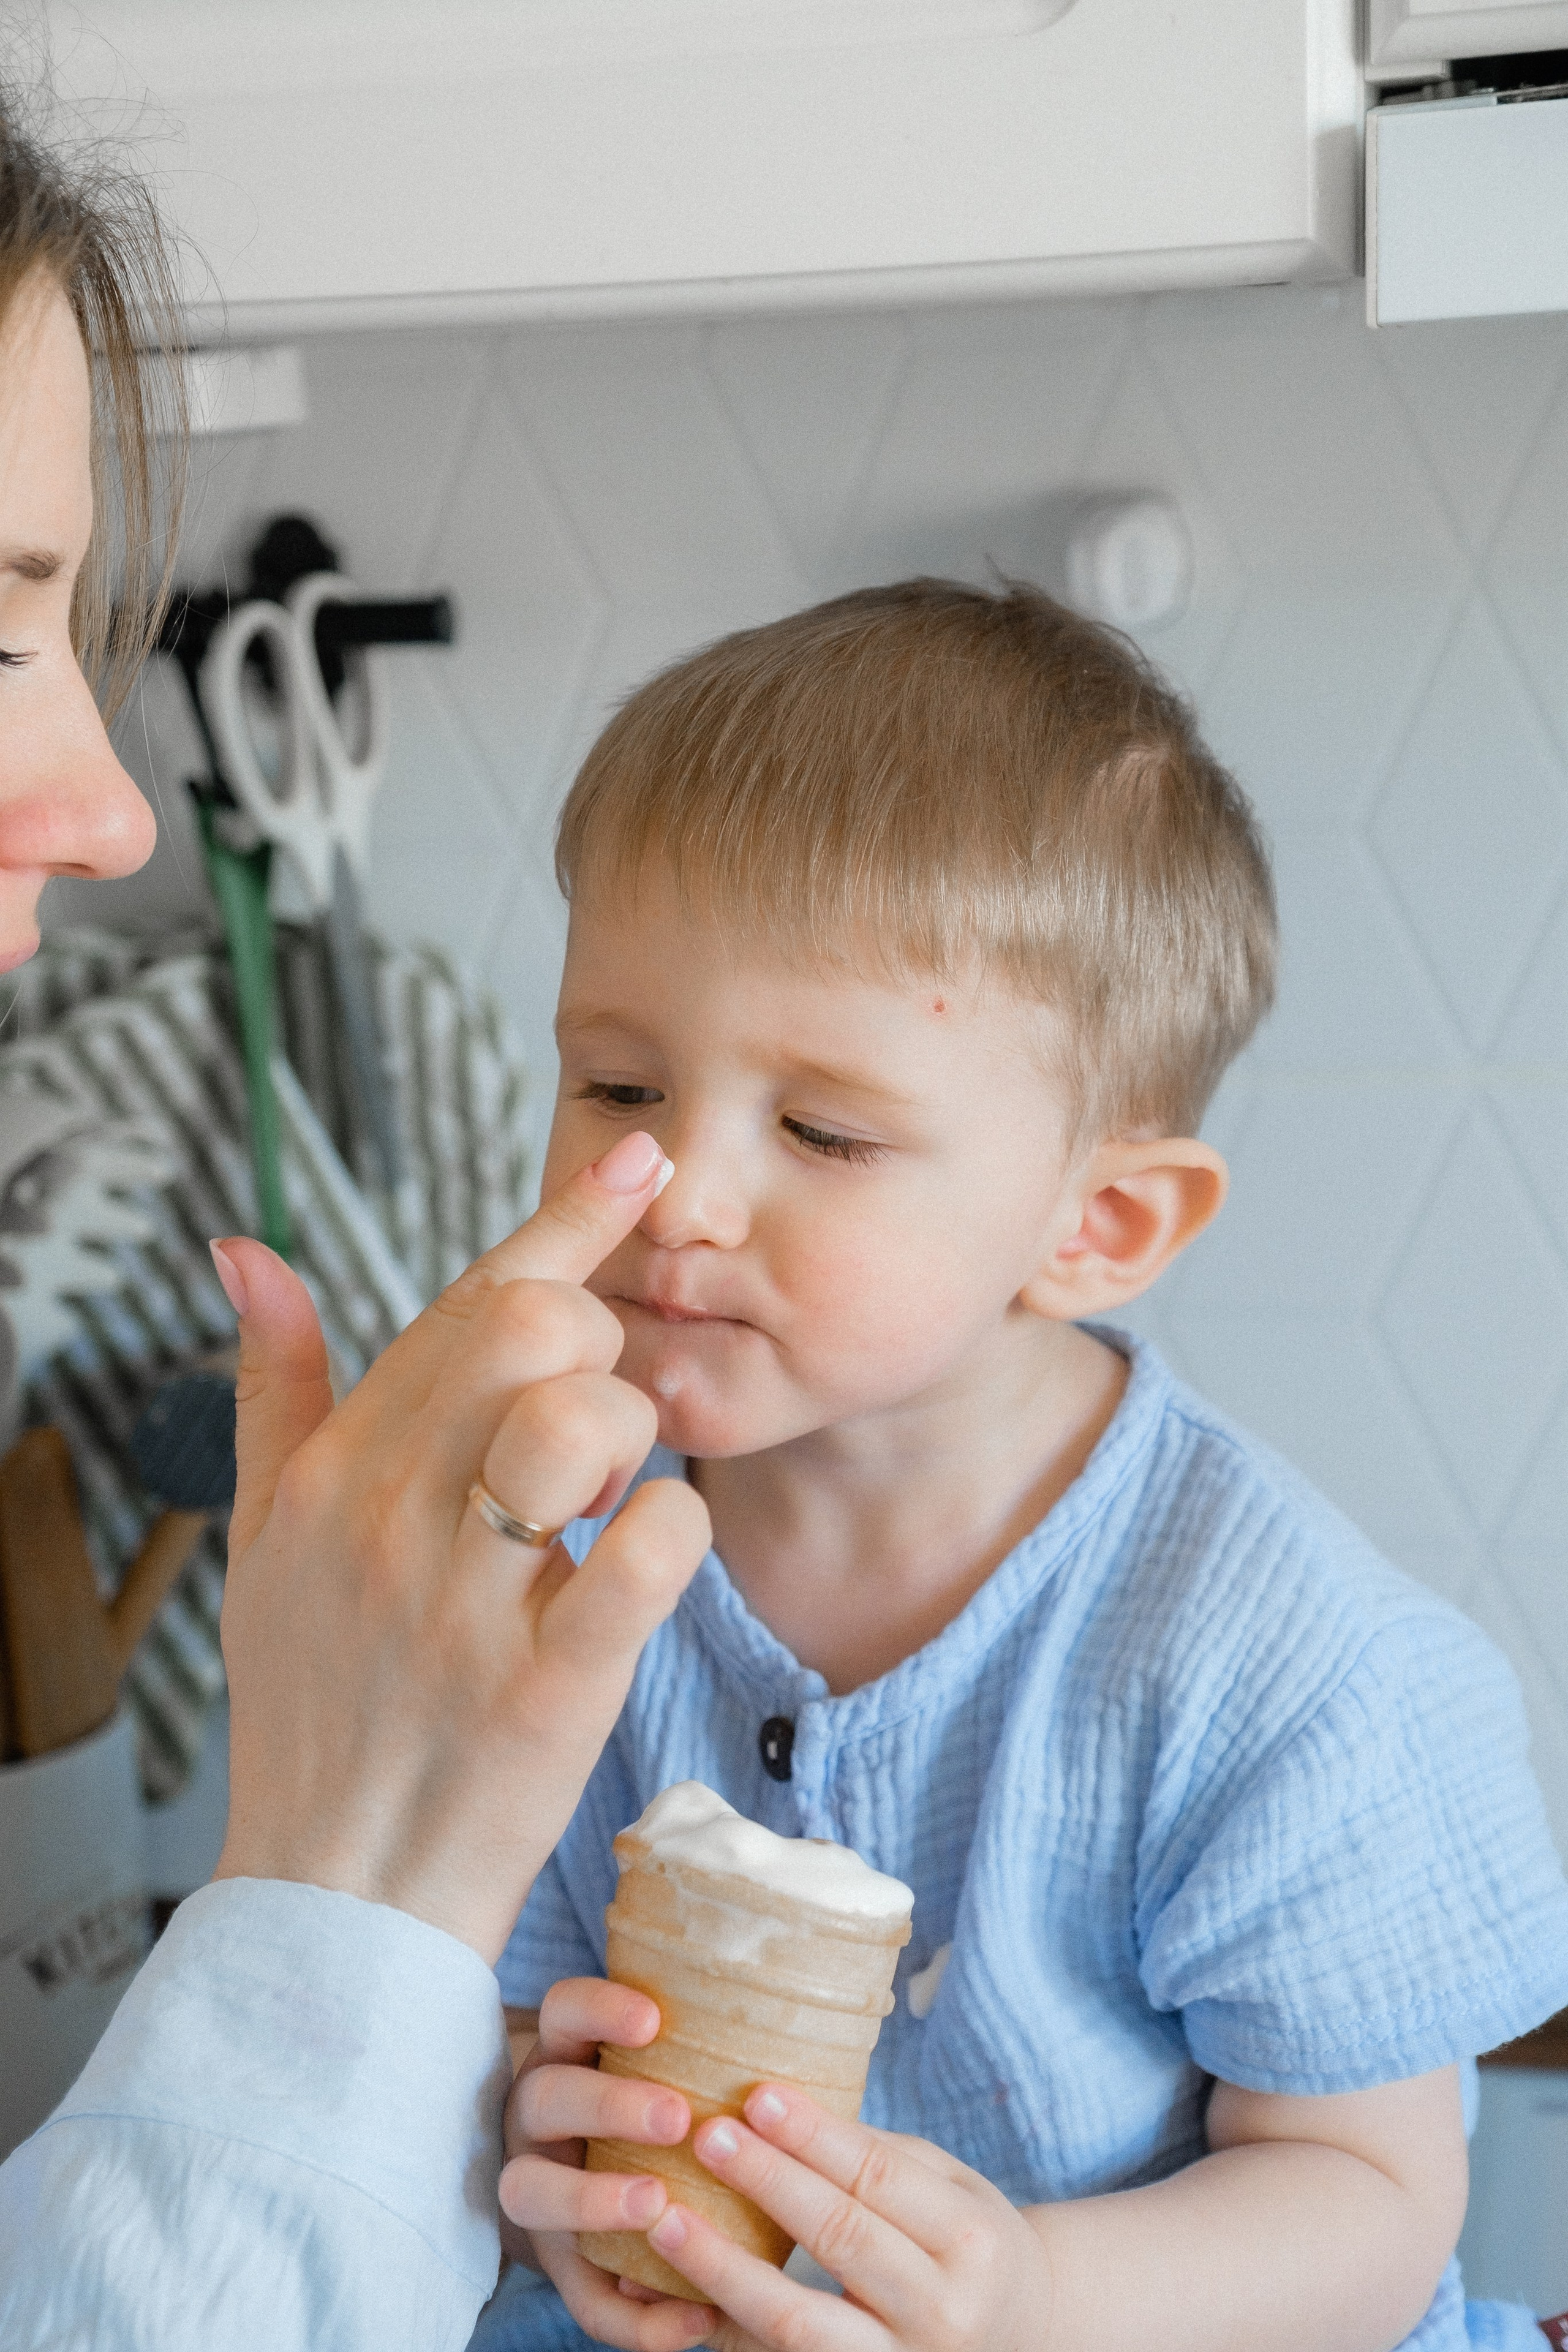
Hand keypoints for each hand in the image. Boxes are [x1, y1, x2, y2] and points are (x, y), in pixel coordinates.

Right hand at [212, 1130, 711, 1960]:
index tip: (638, 1161)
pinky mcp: (545, 1692)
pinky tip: (645, 1556)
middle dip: (601, 1341)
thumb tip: (248, 1253)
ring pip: (590, 1420)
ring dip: (636, 1440)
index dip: (569, 1218)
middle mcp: (390, 1521)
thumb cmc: (316, 1701)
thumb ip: (272, 1387)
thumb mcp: (263, 1539)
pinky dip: (673, 1531)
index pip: (467, 1300)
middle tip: (594, 1416)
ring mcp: (465, 1606)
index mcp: (334, 1471)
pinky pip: (648, 1554)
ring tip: (604, 1503)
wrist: (335, 1894)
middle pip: (532, 1329)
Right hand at [498, 1975, 713, 2350]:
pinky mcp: (560, 2270)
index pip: (564, 2011)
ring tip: (655, 2203)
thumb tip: (798, 2031)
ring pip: (530, 2191)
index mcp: (568, 2055)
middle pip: (547, 2099)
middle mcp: (539, 2119)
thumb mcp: (655, 2063)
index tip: (652, 2019)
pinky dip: (637, 2318)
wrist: (581, 2186)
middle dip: (608, 2105)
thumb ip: (702, 2051)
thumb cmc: (650, 2104)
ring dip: (592, 2199)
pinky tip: (695, 2319)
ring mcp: (538, 2192)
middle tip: (675, 2117)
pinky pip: (583, 2300)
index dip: (599, 2010)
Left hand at [645, 2085, 1051, 2351]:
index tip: (756, 2096)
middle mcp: (939, 2310)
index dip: (814, 2137)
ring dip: (724, 2268)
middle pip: (839, 2238)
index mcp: (969, 2241)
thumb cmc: (967, 2243)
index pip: (878, 2179)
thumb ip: (876, 2157)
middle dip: (767, 2182)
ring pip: (798, 2321)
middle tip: (706, 2134)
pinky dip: (726, 2329)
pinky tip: (675, 2294)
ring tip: (665, 2220)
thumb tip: (776, 2106)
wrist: (1017, 2338)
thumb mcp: (949, 2188)